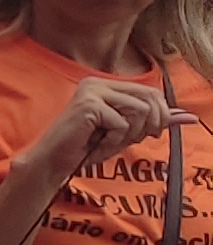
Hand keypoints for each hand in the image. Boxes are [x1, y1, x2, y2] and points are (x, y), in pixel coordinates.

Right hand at [14, 77, 189, 183]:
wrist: (55, 162)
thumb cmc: (87, 147)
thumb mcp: (127, 132)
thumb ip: (155, 121)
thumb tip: (190, 117)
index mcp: (106, 84)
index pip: (151, 92)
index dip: (160, 114)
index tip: (149, 133)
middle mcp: (97, 83)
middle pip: (150, 97)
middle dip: (148, 124)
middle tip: (129, 139)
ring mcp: (91, 92)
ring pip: (139, 110)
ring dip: (130, 134)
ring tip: (110, 142)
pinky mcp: (88, 105)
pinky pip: (122, 124)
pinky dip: (114, 141)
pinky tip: (97, 144)